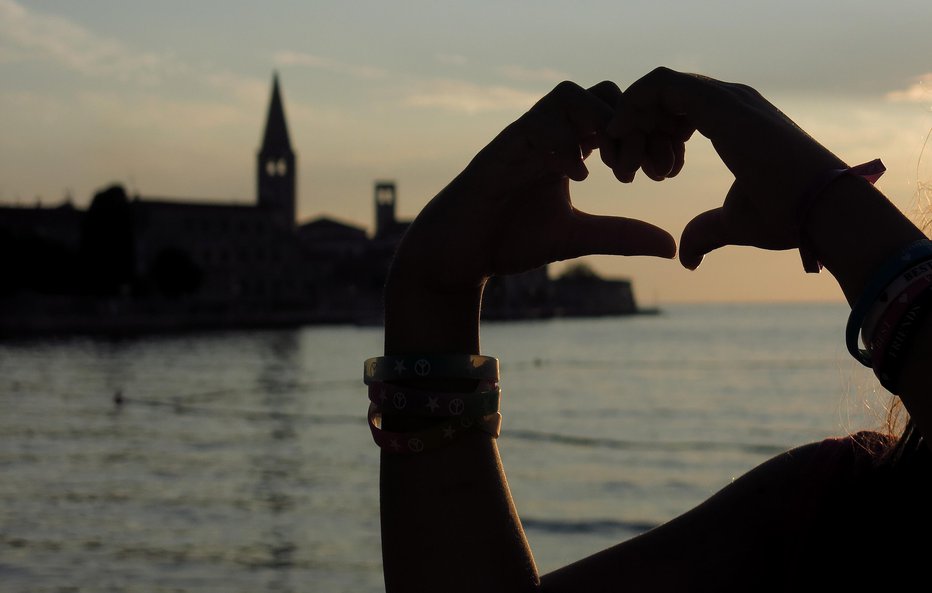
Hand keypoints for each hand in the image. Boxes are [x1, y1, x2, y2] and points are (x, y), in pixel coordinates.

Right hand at [388, 81, 675, 299]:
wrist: (459, 253)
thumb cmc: (511, 239)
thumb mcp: (578, 238)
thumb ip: (622, 236)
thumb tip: (672, 248)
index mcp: (572, 147)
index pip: (622, 115)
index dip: (650, 135)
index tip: (663, 173)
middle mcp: (551, 133)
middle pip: (604, 93)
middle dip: (632, 127)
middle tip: (641, 172)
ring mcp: (524, 137)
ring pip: (569, 95)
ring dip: (599, 123)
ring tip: (613, 167)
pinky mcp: (501, 150)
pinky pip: (536, 124)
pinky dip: (564, 144)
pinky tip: (577, 178)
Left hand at [607, 67, 846, 269]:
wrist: (824, 212)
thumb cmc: (790, 218)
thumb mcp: (735, 224)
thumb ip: (706, 232)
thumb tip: (686, 258)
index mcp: (733, 121)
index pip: (679, 111)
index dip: (655, 137)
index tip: (652, 176)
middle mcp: (729, 101)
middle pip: (663, 98)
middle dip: (635, 131)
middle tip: (629, 172)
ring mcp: (725, 98)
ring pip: (655, 89)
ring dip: (630, 123)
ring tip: (628, 168)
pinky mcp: (718, 103)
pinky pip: (658, 85)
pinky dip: (633, 109)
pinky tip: (630, 148)